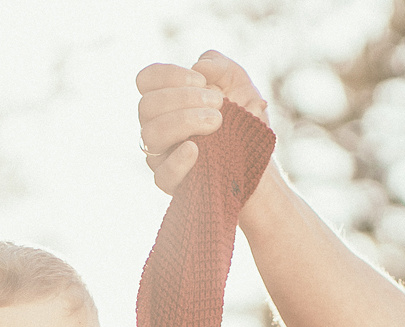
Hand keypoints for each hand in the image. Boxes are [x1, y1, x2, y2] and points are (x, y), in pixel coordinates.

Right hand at [137, 51, 269, 195]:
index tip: (201, 80)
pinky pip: (162, 175)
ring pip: (150, 135)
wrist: (258, 157)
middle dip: (183, 99)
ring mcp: (160, 156)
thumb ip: (220, 66)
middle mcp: (156, 125)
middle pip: (147, 106)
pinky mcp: (172, 183)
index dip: (169, 75)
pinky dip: (177, 160)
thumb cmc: (244, 118)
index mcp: (165, 99)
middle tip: (219, 103)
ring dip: (183, 122)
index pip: (146, 80)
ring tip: (217, 122)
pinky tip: (195, 149)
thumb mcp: (239, 84)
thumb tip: (200, 66)